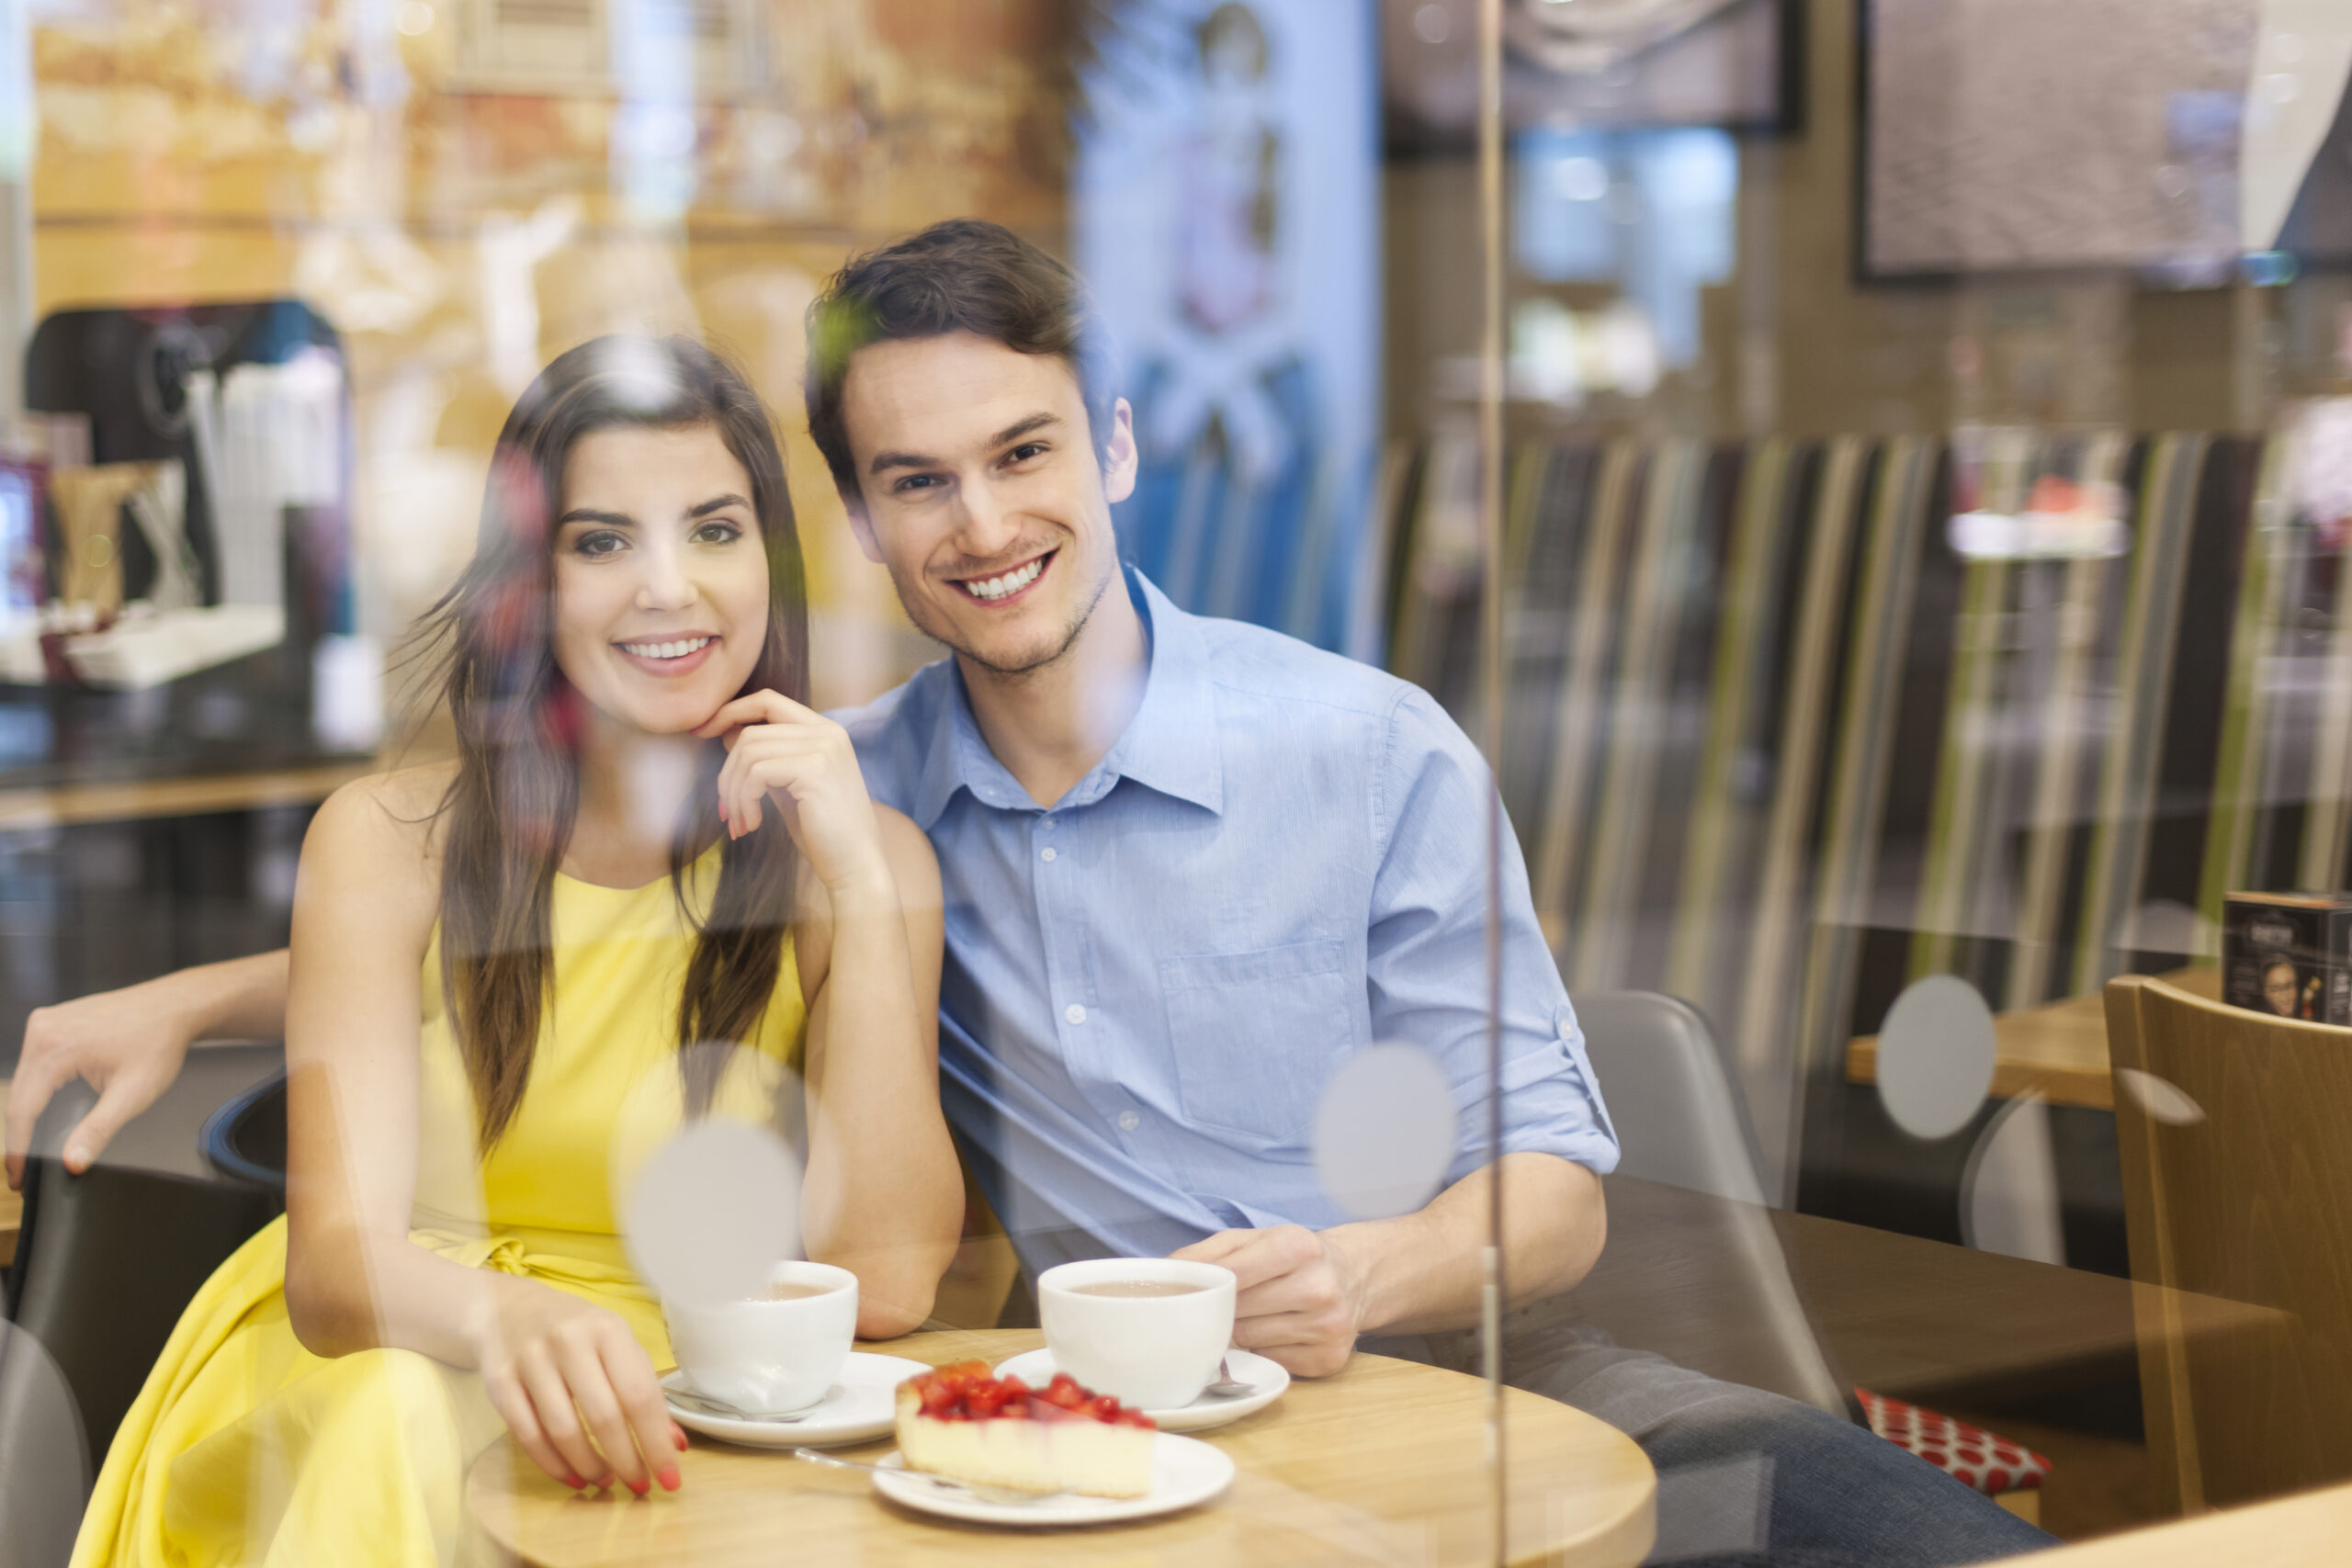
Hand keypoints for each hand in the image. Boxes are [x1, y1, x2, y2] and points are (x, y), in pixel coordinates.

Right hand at [6, 982, 198, 1188]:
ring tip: (28, 1148)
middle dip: (20, 1136)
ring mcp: (45, 1022)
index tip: (19, 1177)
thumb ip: (98, 1131)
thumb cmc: (159, 1042)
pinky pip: (35, 1063)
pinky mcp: (54, 1021)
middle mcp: (42, 1030)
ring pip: (25, 1079)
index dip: (18, 1149)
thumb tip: (72, 1162)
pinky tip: (41, 1112)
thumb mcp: (132, 1094)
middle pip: (19, 1094)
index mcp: (54, 1047)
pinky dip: (37, 1089)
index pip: (23, 1109)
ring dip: (26, 1113)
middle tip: (22, 1173)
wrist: (175, 1006)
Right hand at [473, 1276, 685, 1493]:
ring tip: (604, 1480)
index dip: (656, 1442)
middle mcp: (569, 1342)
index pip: (639, 1395)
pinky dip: (553, 1464)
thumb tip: (674, 1444)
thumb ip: (646, 1390)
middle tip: (638, 1484)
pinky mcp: (500, 1383)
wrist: (509, 1310)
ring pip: (563, 1431)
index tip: (669, 1476)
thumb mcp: (617, 1346)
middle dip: (626, 1461)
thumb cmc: (577, 1332)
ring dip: (589, 1466)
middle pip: (603, 1416)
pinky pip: (528, 1436)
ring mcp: (531, 1361)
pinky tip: (572, 1475)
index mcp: (608, 1330)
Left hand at [693, 691, 889, 895]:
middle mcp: (828, 732)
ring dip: (733, 792)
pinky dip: (744, 801)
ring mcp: (823, 748)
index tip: (701, 732)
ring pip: (748, 751)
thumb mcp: (788, 787)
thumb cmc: (823, 832)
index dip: (730, 711)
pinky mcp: (814, 769)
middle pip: (751, 731)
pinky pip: (756, 773)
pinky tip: (754, 825)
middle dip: (727, 772)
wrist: (855, 866)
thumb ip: (766, 758)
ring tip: (740, 823)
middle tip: (725, 811)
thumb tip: (726, 732)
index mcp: (825, 731)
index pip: (768, 701)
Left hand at [1170, 1224, 1369, 1378]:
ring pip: (1250, 1340)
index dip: (1209, 1284)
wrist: (1353, 1276)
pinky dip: (1262, 1350)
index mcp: (1299, 1246)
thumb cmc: (1291, 1257)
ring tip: (1252, 1315)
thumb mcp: (1254, 1239)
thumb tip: (1167, 1272)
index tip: (1189, 1291)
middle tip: (1222, 1303)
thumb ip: (1208, 1251)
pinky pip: (1270, 1361)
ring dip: (1240, 1331)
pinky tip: (1274, 1332)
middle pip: (1239, 1310)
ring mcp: (1328, 1327)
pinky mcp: (1329, 1359)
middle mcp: (1319, 1287)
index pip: (1236, 1272)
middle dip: (1224, 1308)